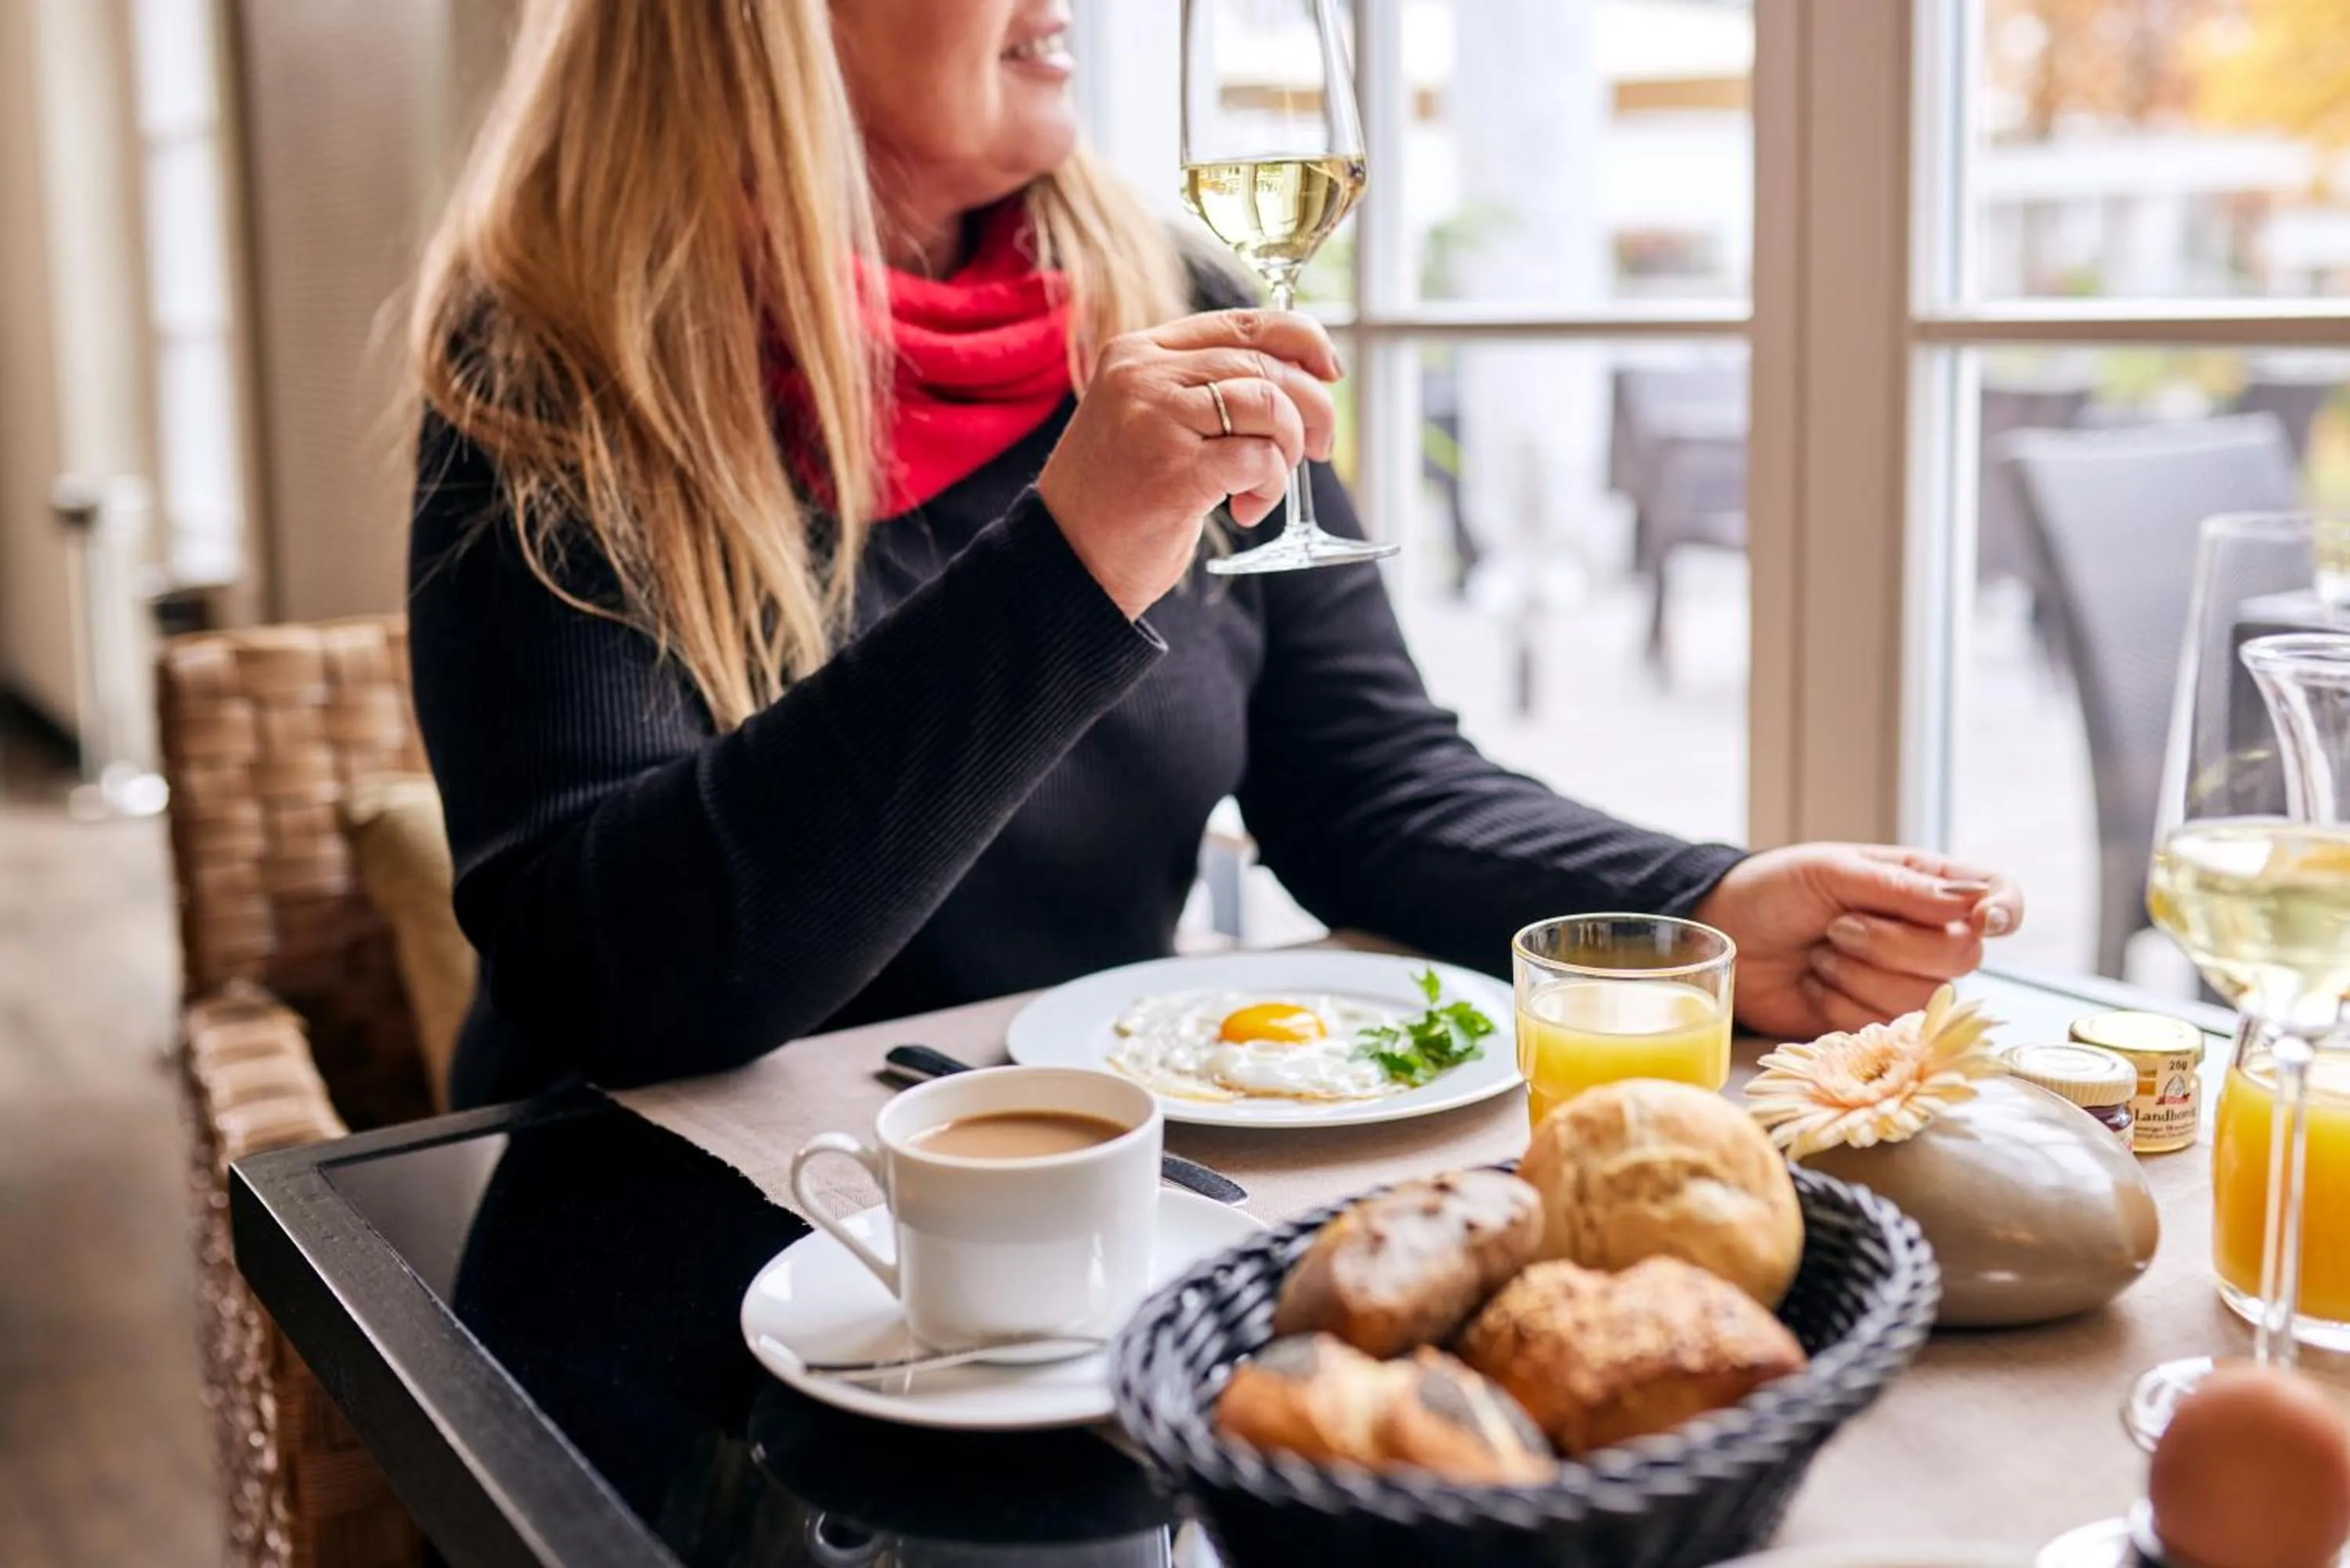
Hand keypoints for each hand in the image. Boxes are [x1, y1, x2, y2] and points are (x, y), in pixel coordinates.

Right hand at [1036, 309, 1339, 617]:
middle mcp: (1142, 376)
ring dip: (1286, 451)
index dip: (1301, 339)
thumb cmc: (1119, 495)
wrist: (1068, 561)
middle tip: (1315, 448)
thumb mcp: (1151, 418)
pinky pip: (1259, 459)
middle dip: (1310, 407)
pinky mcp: (1174, 471)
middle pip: (1263, 364)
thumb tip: (1302, 372)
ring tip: (1263, 486)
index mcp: (1137, 353)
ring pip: (1269, 406)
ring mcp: (1155, 420)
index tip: (1330, 370)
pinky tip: (1244, 510)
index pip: (1240, 322)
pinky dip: (1270, 487)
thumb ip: (1203, 386)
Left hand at [1689, 843, 2024, 1040]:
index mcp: (1929, 885)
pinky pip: (1883, 1025)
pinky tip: (1815, 984)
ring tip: (1821, 953)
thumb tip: (1969, 903)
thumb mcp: (1832, 871)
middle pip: (1963, 956)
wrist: (1729, 935)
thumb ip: (1900, 887)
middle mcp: (1930, 935)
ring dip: (1858, 974)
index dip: (2004, 909)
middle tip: (1839, 926)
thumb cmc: (1778, 890)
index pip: (1998, 895)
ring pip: (1922, 996)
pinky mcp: (1875, 1021)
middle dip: (1891, 943)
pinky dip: (1839, 1004)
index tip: (1984, 919)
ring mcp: (1905, 981)